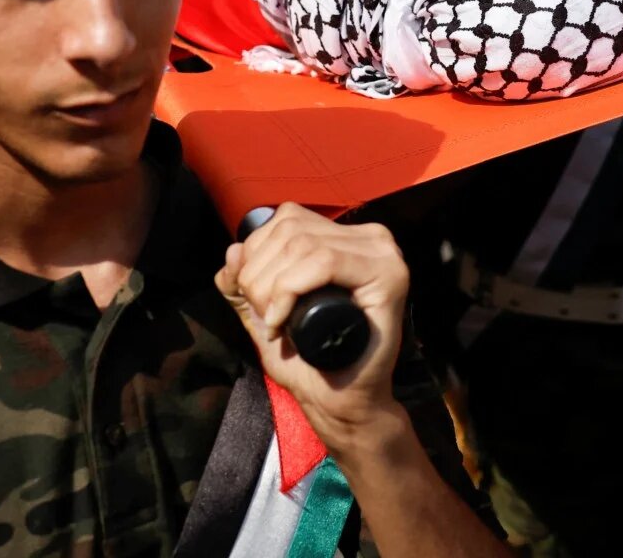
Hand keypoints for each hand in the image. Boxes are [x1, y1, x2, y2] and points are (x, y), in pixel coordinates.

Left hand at [217, 205, 410, 454]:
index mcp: (345, 238)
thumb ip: (241, 283)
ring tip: (274, 322)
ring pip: (304, 244)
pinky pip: (325, 261)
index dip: (256, 253)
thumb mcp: (261, 312)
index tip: (252, 299)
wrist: (340, 403)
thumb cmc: (307, 360)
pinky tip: (282, 321)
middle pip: (292, 229)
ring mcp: (384, 255)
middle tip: (264, 317)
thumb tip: (233, 251)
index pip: (288, 218)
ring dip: (272, 287)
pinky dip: (290, 289)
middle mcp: (370, 238)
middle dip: (258, 275)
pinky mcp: (389, 276)